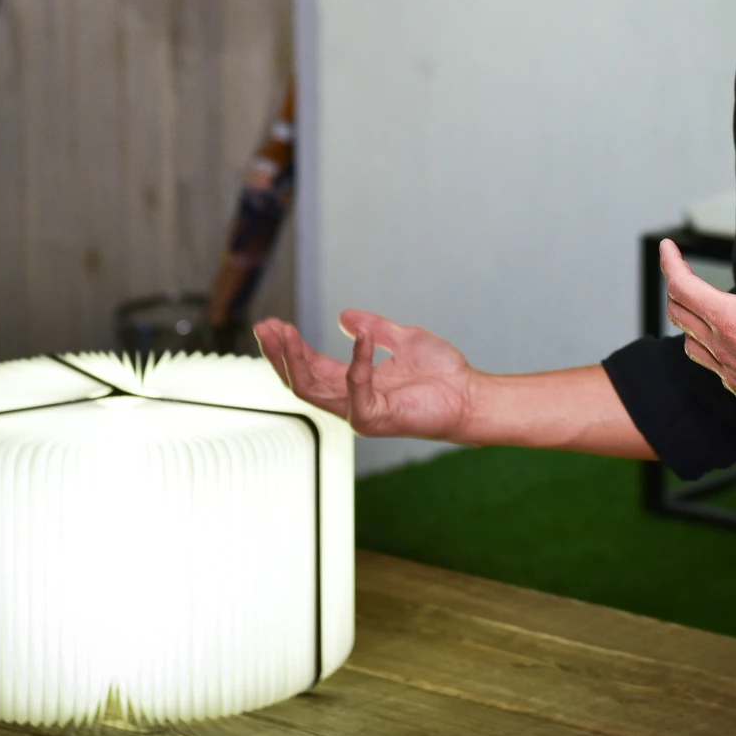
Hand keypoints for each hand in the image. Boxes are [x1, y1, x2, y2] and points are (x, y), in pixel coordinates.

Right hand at [254, 309, 477, 439]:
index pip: (310, 367)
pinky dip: (357, 363)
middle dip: (280, 353)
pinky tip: (361, 337)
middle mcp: (352, 400)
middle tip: (265, 327)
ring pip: (313, 390)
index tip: (272, 324)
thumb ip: (374, 328)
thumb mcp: (403, 338)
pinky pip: (355, 390)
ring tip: (284, 333)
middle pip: (301, 380)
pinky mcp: (376, 418)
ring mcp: (361, 412)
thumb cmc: (442, 374)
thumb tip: (345, 316)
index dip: (289, 347)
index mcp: (354, 383)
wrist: (470, 394)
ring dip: (296, 360)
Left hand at [664, 214, 735, 440]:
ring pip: (692, 347)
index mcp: (731, 320)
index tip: (668, 246)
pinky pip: (716, 370)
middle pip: (678, 315)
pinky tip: (731, 347)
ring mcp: (732, 376)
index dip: (670, 261)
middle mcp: (723, 350)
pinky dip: (713, 352)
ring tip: (701, 309)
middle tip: (683, 272)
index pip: (682, 285)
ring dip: (689, 323)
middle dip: (675, 288)